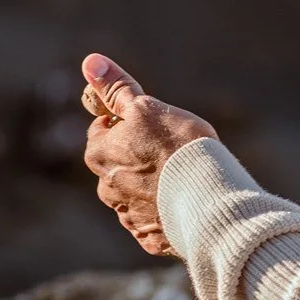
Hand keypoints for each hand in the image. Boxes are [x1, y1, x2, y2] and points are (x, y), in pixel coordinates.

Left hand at [82, 53, 216, 255]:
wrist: (209, 198)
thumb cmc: (177, 147)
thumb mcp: (145, 108)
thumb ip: (116, 89)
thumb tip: (90, 61)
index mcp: (99, 155)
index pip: (103, 131)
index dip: (127, 123)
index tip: (151, 123)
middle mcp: (107, 189)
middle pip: (118, 165)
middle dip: (137, 157)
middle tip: (170, 150)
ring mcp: (129, 217)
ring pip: (136, 195)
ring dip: (151, 187)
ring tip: (181, 178)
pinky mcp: (151, 238)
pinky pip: (154, 222)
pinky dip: (165, 213)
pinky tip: (184, 203)